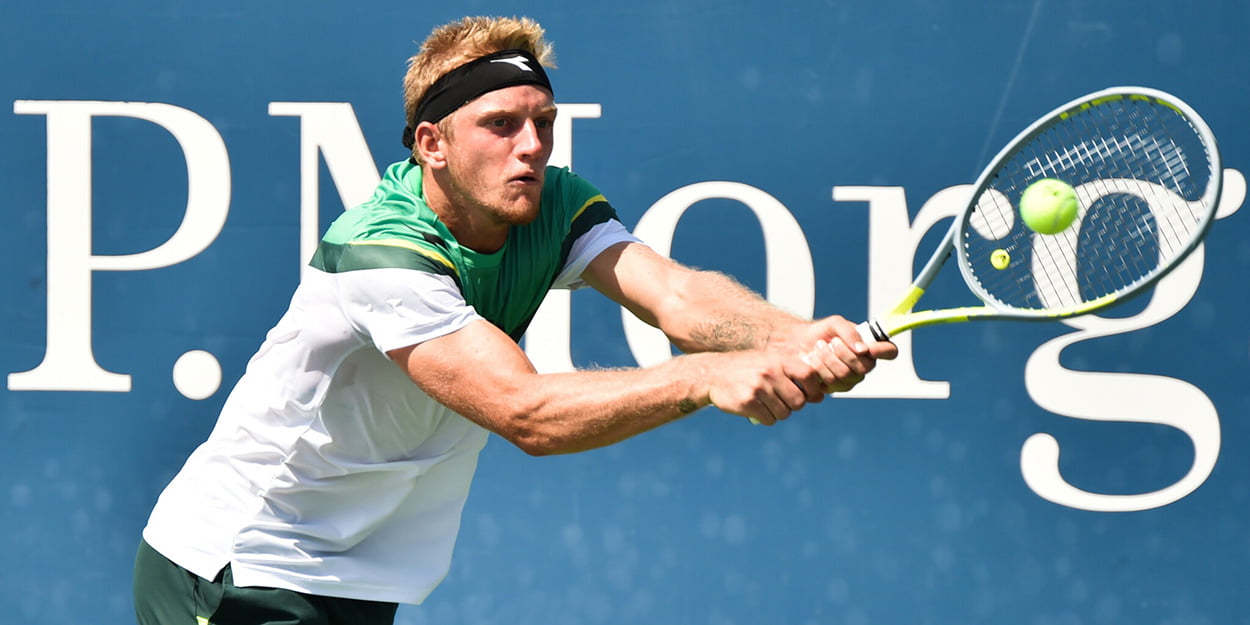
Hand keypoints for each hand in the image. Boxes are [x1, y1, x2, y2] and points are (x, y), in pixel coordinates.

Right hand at [703, 351, 809, 425]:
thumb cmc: (747, 369)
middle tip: (782, 401)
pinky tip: (756, 409)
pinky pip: (769, 420)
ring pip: (785, 413)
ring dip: (778, 413)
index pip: (809, 375)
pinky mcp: (748, 403)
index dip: (814, 389)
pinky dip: (766, 418)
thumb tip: (820, 396)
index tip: (811, 396)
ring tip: (766, 404)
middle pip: (798, 401)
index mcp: (778, 361)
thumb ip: (793, 375)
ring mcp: (758, 388)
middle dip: (794, 406)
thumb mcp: (769, 362)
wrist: (713, 373)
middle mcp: (770, 373)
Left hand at [782, 316, 897, 399]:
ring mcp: (850, 379)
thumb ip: (850, 331)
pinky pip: (831, 382)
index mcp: (870, 348)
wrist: (798, 343)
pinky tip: (812, 359)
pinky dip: (819, 368)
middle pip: (864, 367)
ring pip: (845, 375)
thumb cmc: (821, 332)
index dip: (883, 351)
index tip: (867, 347)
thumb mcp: (835, 324)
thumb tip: (861, 349)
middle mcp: (863, 366)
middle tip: (832, 342)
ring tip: (819, 347)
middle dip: (844, 353)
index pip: (889, 352)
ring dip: (829, 359)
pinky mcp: (834, 388)